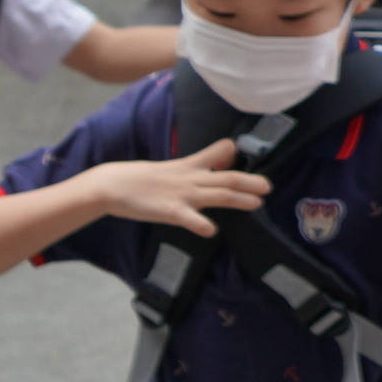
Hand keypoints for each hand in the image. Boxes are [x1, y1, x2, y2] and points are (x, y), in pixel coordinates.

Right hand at [90, 136, 266, 239]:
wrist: (112, 185)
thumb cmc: (143, 178)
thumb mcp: (175, 167)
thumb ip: (202, 161)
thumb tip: (226, 151)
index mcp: (189, 167)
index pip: (217, 155)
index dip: (235, 156)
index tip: (257, 161)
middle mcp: (190, 178)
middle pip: (225, 178)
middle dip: (249, 182)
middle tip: (269, 187)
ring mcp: (180, 194)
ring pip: (216, 195)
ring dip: (238, 199)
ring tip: (257, 204)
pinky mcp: (168, 210)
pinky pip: (188, 217)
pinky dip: (200, 223)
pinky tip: (211, 230)